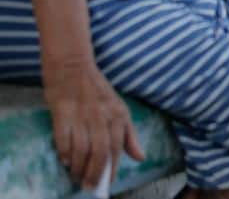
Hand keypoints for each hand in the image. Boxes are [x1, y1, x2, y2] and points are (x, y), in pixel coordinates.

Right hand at [43, 59, 143, 189]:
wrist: (73, 66)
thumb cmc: (96, 90)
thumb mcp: (119, 108)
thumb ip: (129, 134)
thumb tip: (141, 157)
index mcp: (118, 114)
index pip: (118, 147)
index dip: (112, 168)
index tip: (107, 183)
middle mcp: (102, 116)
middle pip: (100, 152)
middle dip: (95, 173)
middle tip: (89, 186)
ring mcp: (82, 115)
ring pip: (82, 149)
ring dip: (79, 167)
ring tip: (76, 176)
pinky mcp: (62, 113)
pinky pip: (63, 139)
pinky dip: (64, 153)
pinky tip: (65, 161)